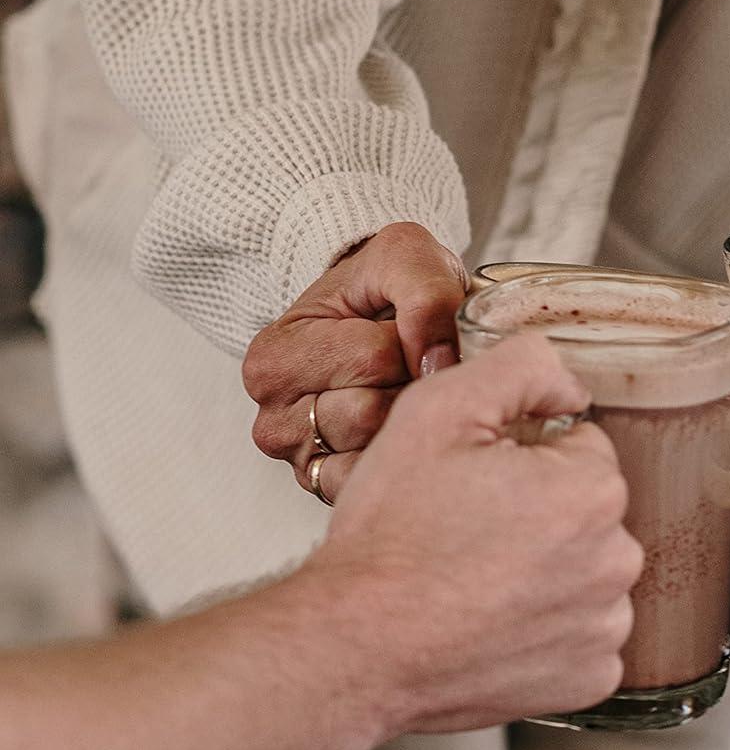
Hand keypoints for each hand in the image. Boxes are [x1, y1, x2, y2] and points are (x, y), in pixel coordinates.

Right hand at [242, 222, 469, 502]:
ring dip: (411, 417)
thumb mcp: (405, 258)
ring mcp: (302, 462)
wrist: (380, 318)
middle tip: (410, 363)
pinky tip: (403, 427)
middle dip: (411, 382)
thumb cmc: (385, 289)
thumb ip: (425, 293)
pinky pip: (381, 482)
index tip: (405, 330)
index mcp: (273, 358)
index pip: (372, 358)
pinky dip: (404, 454)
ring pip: (382, 447)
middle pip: (375, 410)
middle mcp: (273, 419)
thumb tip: (436, 358)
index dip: (410, 341)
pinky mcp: (332, 490)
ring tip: (404, 388)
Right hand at [299, 334, 643, 733]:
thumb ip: (521, 369)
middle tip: (468, 535)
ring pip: (586, 576)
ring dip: (547, 576)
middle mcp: (616, 562)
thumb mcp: (439, 412)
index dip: (524, 460)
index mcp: (594, 492)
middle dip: (540, 516)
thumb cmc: (391, 537)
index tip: (477, 486)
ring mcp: (605, 628)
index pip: (582, 450)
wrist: (355, 646)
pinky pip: (582, 639)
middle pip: (588, 515)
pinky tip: (493, 627)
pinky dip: (547, 634)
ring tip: (475, 584)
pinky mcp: (588, 680)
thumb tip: (568, 384)